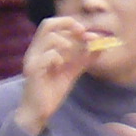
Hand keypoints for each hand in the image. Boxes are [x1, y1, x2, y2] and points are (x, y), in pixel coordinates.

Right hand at [14, 17, 93, 135]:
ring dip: (67, 44)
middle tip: (82, 34)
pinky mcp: (33, 71)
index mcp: (42, 47)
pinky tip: (60, 68)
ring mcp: (32, 59)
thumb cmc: (53, 90)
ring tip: (70, 57)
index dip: (70, 23)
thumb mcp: (73, 70)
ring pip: (50, 38)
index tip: (85, 32)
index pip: (53, 24)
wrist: (39, 111)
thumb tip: (102, 44)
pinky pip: (48, 55)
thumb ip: (85, 57)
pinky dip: (59, 58)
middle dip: (68, 25)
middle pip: (47, 24)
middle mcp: (35, 50)